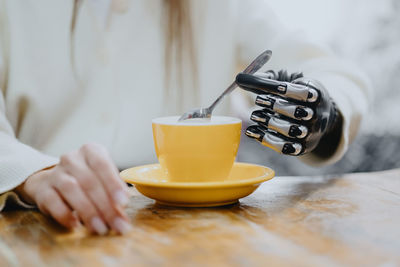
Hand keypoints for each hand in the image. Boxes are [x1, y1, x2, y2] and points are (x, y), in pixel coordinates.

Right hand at [16, 143, 130, 234]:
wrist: (52, 181)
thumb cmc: (86, 180)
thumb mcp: (103, 181)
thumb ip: (113, 197)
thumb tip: (122, 219)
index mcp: (90, 151)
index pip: (102, 164)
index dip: (113, 183)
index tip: (123, 202)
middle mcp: (72, 158)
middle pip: (89, 181)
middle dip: (104, 205)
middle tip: (115, 223)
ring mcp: (55, 173)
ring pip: (71, 189)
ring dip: (88, 211)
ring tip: (100, 228)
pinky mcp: (42, 189)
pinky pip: (53, 202)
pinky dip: (65, 215)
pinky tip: (76, 225)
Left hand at [236, 70, 341, 155]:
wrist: (318, 119)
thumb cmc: (296, 96)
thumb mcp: (288, 82)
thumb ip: (267, 79)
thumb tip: (240, 78)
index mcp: (316, 95)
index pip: (302, 92)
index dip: (283, 90)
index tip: (267, 87)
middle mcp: (317, 115)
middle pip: (298, 112)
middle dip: (276, 106)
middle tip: (259, 100)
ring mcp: (309, 133)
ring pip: (291, 131)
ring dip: (270, 122)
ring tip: (255, 115)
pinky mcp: (301, 148)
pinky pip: (284, 147)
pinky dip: (266, 139)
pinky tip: (252, 131)